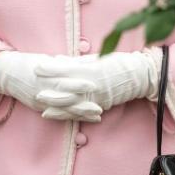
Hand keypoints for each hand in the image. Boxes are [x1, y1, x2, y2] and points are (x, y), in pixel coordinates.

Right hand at [0, 51, 102, 121]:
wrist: (7, 72)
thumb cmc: (29, 62)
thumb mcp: (47, 60)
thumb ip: (65, 63)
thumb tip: (85, 61)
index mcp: (45, 75)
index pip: (63, 80)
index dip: (78, 84)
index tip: (94, 85)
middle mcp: (43, 90)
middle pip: (65, 99)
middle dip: (82, 105)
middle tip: (100, 108)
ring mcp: (40, 100)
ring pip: (63, 110)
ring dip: (81, 114)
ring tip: (98, 116)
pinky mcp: (38, 107)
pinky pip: (57, 114)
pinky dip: (71, 117)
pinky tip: (84, 119)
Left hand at [34, 50, 158, 112]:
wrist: (140, 76)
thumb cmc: (120, 63)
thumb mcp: (100, 58)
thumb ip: (79, 61)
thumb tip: (59, 60)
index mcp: (91, 69)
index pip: (65, 69)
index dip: (50, 68)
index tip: (37, 66)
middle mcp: (91, 84)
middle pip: (65, 89)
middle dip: (49, 90)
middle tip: (34, 90)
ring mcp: (95, 97)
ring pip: (72, 103)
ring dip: (56, 106)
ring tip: (42, 107)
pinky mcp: (100, 105)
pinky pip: (82, 111)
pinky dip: (70, 114)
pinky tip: (61, 116)